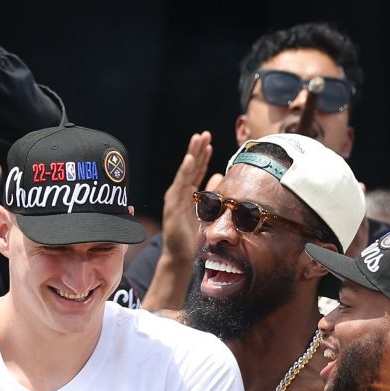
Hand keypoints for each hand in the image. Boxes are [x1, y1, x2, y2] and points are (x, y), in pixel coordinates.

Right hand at [158, 132, 213, 275]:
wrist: (181, 256)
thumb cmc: (192, 236)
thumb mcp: (206, 211)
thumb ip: (210, 193)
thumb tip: (217, 175)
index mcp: (187, 195)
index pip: (196, 171)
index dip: (202, 156)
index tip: (208, 141)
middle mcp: (179, 194)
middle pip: (190, 168)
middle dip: (196, 150)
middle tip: (203, 134)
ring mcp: (174, 200)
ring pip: (184, 173)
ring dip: (191, 156)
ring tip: (197, 140)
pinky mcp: (172, 207)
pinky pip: (179, 186)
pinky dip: (185, 172)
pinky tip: (190, 159)